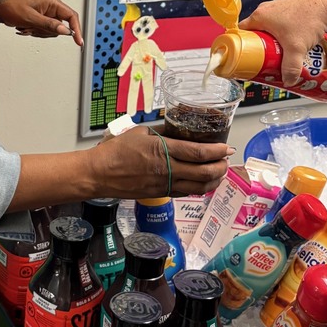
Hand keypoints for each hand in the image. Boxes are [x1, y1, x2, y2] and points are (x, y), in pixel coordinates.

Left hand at [0, 0, 83, 45]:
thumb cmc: (12, 7)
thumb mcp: (31, 18)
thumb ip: (49, 25)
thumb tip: (66, 31)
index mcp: (52, 3)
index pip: (71, 16)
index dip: (76, 29)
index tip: (78, 42)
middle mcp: (51, 8)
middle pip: (61, 27)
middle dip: (46, 32)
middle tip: (32, 28)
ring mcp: (46, 15)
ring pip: (51, 32)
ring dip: (38, 33)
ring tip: (26, 26)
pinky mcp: (41, 20)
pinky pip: (44, 32)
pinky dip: (35, 33)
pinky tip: (25, 27)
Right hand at [91, 127, 231, 199]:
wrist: (99, 174)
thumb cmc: (116, 151)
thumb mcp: (140, 132)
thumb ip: (162, 133)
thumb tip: (178, 132)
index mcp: (162, 150)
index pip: (197, 153)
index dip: (216, 151)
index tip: (227, 148)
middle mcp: (166, 170)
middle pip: (203, 172)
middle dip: (220, 167)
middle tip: (227, 160)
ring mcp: (164, 185)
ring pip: (198, 186)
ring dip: (214, 180)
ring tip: (220, 172)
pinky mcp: (160, 194)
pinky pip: (186, 192)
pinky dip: (199, 188)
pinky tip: (204, 182)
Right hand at [239, 0, 326, 85]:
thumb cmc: (309, 19)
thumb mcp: (296, 48)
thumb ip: (291, 67)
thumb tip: (288, 80)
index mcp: (259, 16)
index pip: (240, 32)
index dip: (241, 46)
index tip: (244, 57)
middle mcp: (265, 10)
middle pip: (253, 32)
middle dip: (258, 46)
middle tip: (263, 59)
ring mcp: (276, 8)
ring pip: (266, 28)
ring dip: (270, 41)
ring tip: (277, 53)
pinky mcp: (287, 9)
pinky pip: (276, 24)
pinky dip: (280, 34)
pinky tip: (289, 43)